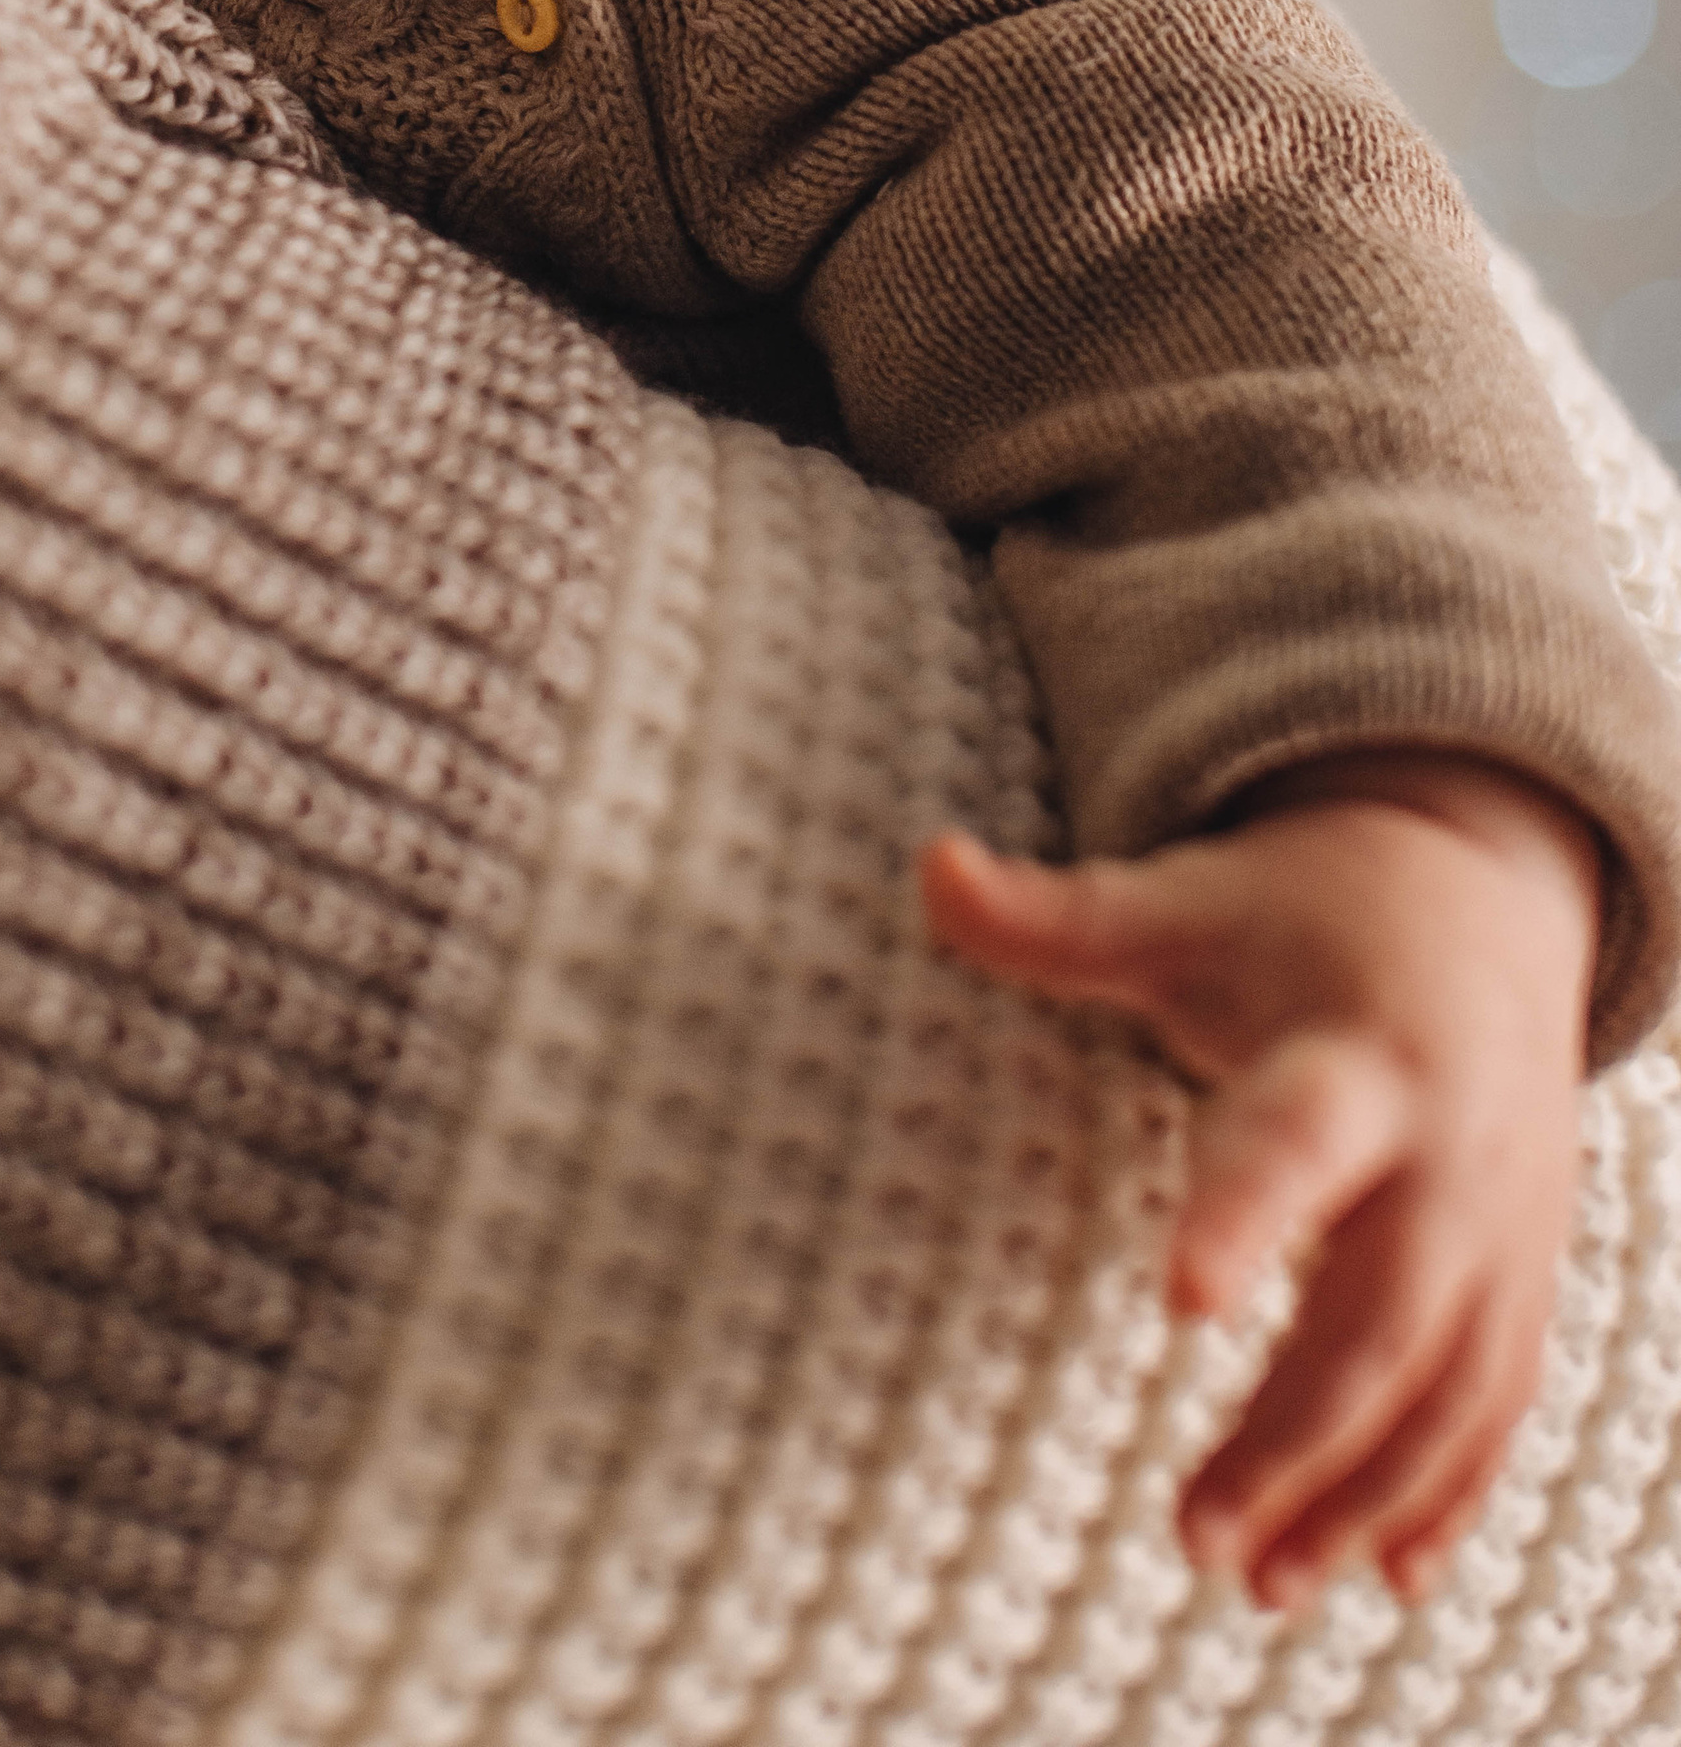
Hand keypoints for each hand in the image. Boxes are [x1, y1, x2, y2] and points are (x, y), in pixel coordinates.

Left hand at [920, 753, 1599, 1611]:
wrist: (1482, 907)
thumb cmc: (1297, 913)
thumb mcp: (1185, 905)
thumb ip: (1059, 915)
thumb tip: (928, 862)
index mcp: (1354, 1056)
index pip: (1299, 1142)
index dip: (1244, 1213)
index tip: (1177, 1298)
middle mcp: (1444, 1155)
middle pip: (1380, 1313)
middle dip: (1293, 1430)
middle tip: (1191, 1535)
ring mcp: (1500, 1229)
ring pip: (1448, 1388)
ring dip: (1360, 1495)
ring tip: (1255, 1585)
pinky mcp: (1519, 1277)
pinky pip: (1498, 1405)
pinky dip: (1448, 1496)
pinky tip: (1384, 1583)